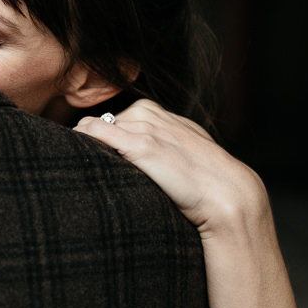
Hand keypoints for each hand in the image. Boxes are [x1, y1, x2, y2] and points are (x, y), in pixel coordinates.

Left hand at [75, 100, 266, 234]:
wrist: (226, 193)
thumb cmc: (204, 182)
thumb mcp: (184, 154)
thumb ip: (164, 148)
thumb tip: (141, 158)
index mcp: (161, 114)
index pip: (121, 117)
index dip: (109, 136)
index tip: (101, 155)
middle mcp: (151, 115)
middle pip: (106, 121)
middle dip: (96, 141)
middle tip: (89, 163)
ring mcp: (146, 127)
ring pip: (96, 126)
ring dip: (87, 144)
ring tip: (83, 162)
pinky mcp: (141, 144)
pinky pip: (96, 131)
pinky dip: (84, 139)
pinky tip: (81, 152)